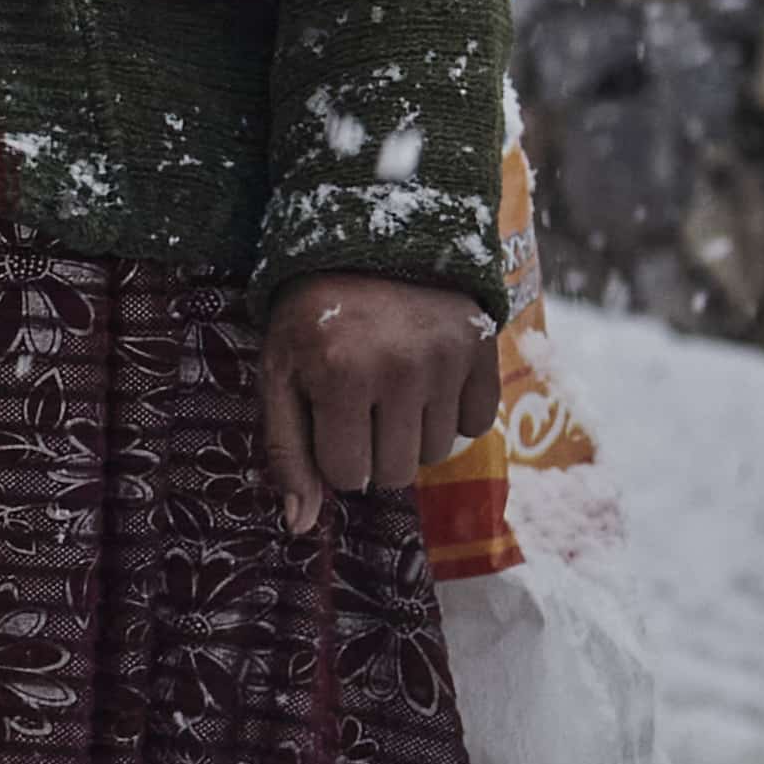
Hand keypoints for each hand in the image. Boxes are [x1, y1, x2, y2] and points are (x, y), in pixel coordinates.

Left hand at [259, 273, 501, 532]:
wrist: (370, 238)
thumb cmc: (313, 316)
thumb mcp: (280, 375)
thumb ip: (287, 451)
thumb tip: (299, 525)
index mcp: (340, 376)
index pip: (349, 476)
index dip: (337, 457)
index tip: (331, 421)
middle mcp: (400, 369)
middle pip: (398, 473)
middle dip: (375, 453)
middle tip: (362, 408)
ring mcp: (448, 358)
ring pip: (438, 452)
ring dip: (412, 433)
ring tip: (392, 387)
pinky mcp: (483, 347)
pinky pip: (478, 422)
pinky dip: (454, 412)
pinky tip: (428, 378)